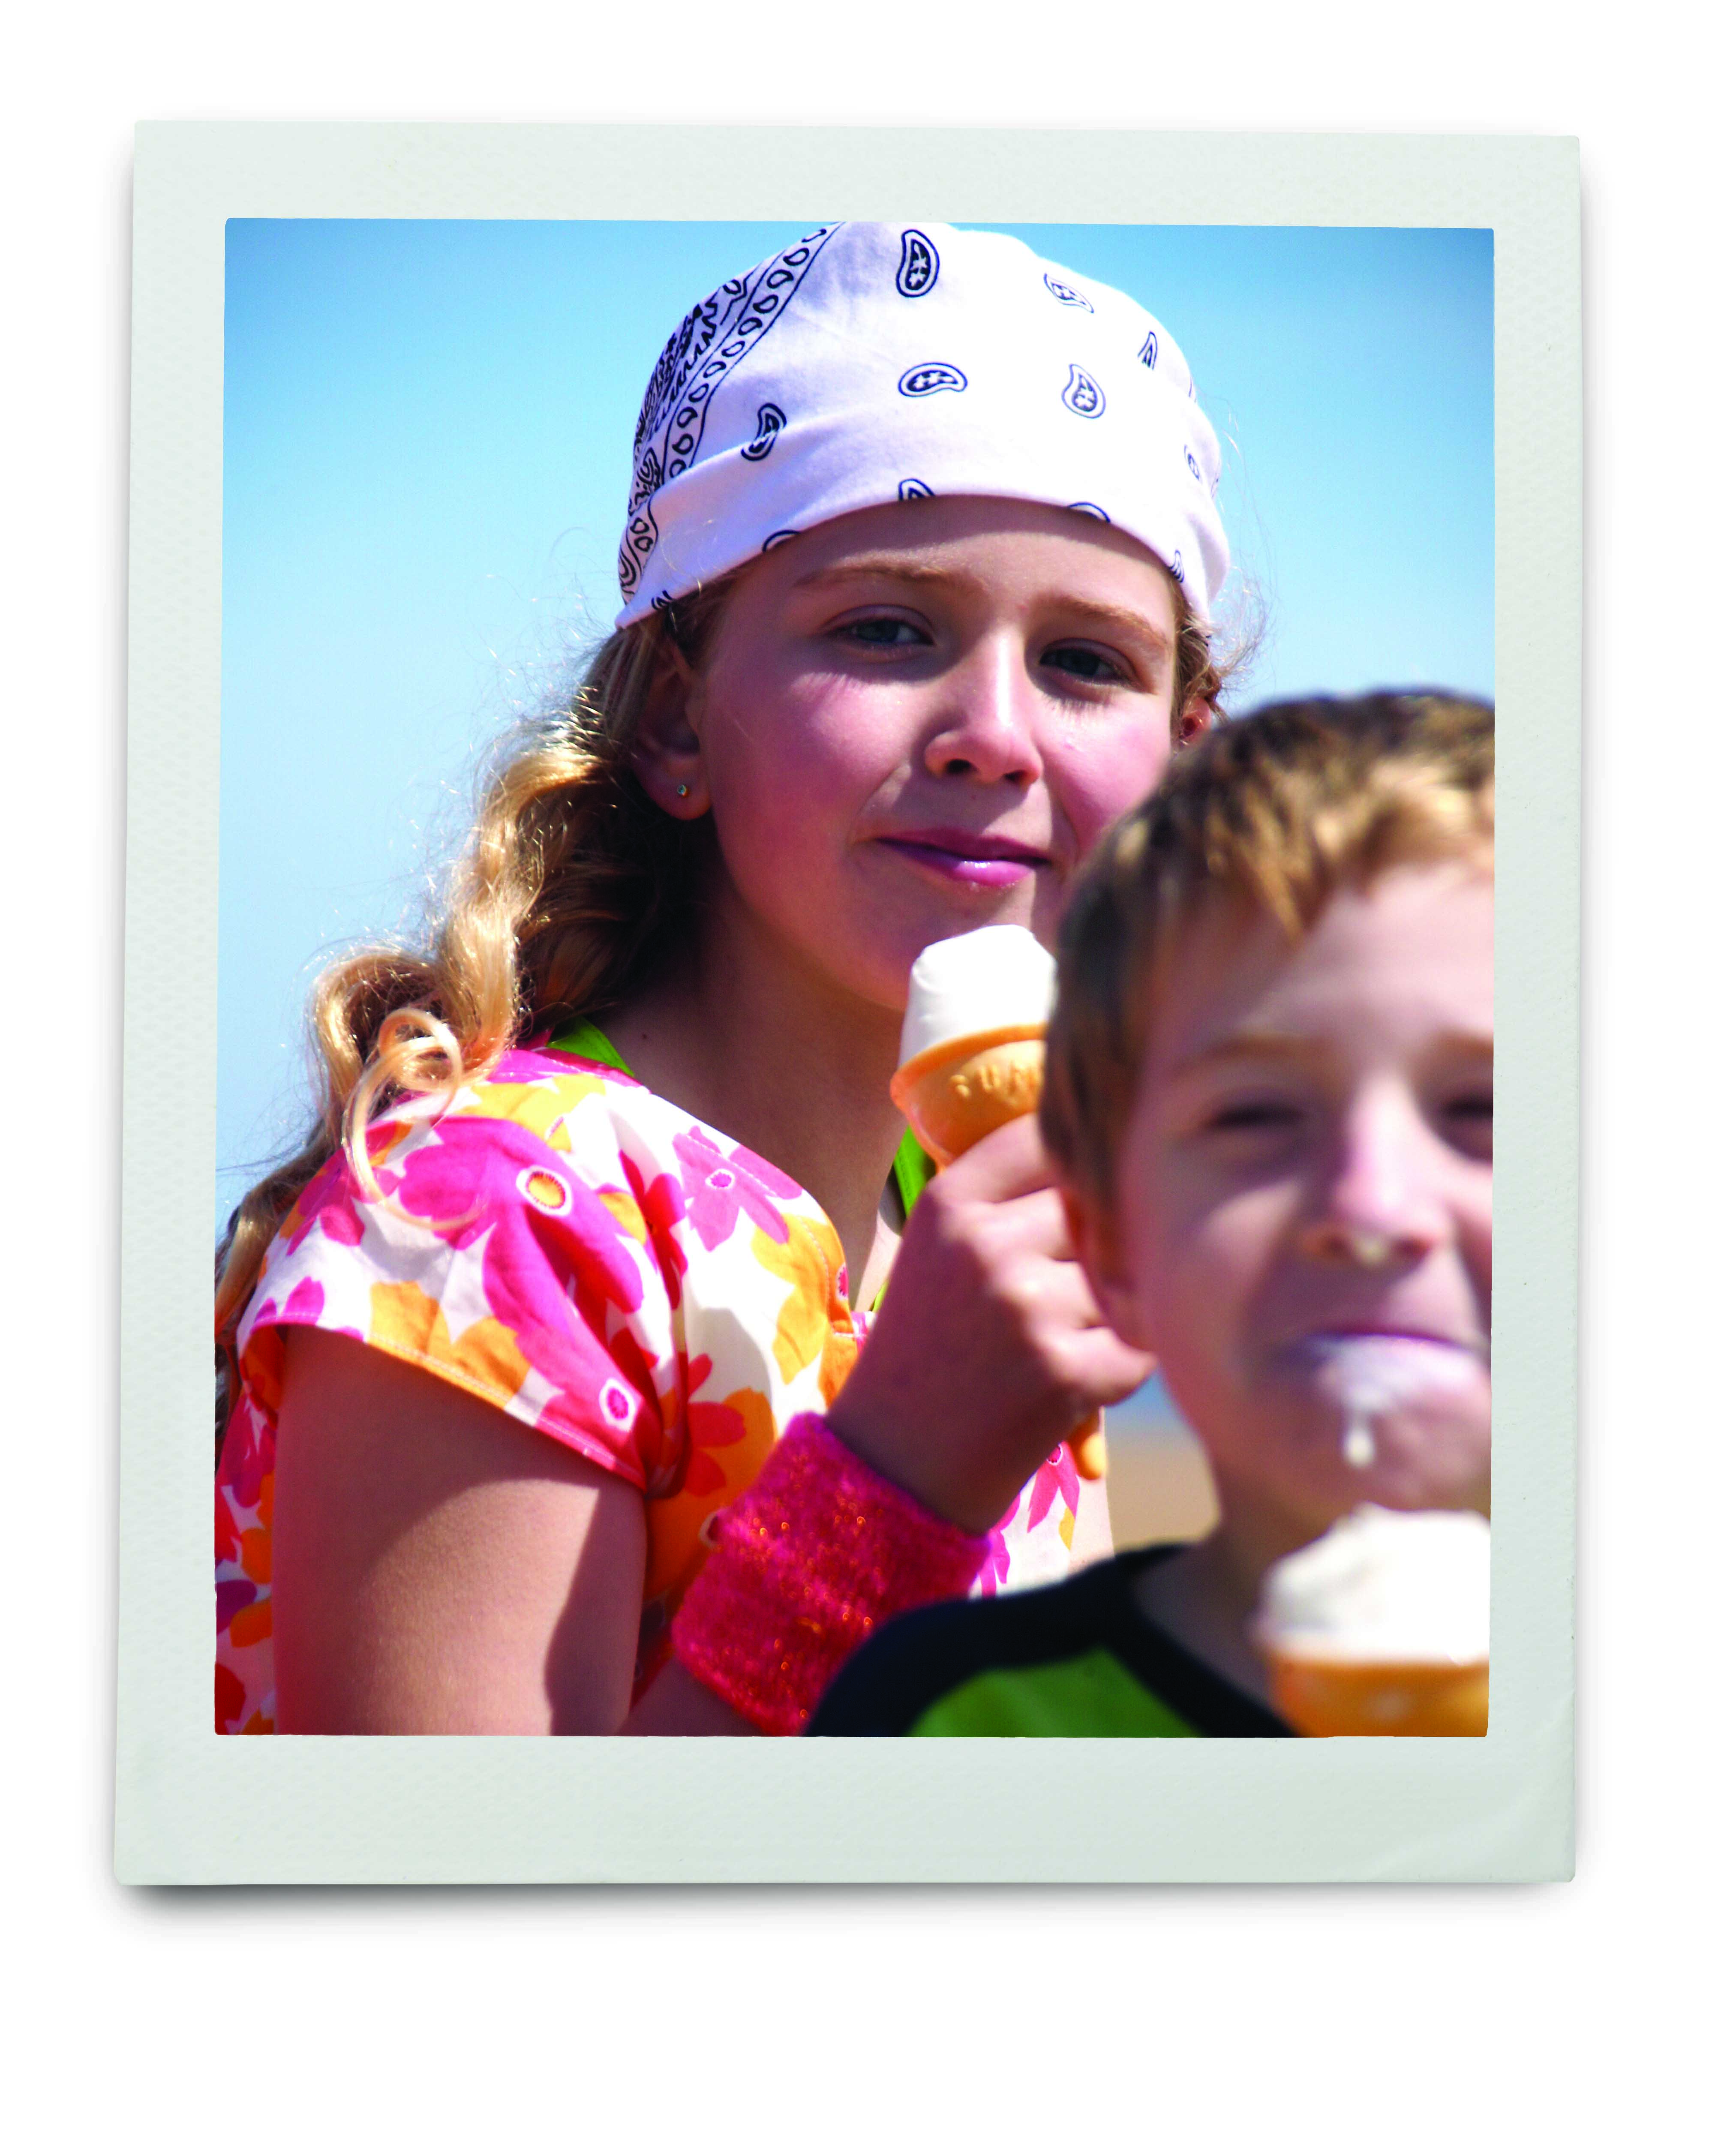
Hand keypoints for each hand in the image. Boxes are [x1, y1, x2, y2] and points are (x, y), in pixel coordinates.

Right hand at [827, 1115, 1153, 1531]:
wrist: (898, 1465)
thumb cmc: (929, 1348)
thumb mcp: (940, 1250)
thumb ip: (1007, 1195)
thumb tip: (1104, 1135)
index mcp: (949, 1205)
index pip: (1047, 1136)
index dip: (1079, 1159)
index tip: (1083, 1186)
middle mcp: (985, 1246)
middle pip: (1100, 1204)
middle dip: (1106, 1241)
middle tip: (1078, 1283)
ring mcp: (1027, 1309)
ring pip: (1129, 1272)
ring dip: (1123, 1303)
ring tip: (1078, 1333)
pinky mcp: (1068, 1372)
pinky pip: (1143, 1340)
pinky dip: (1130, 1360)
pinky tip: (1087, 1373)